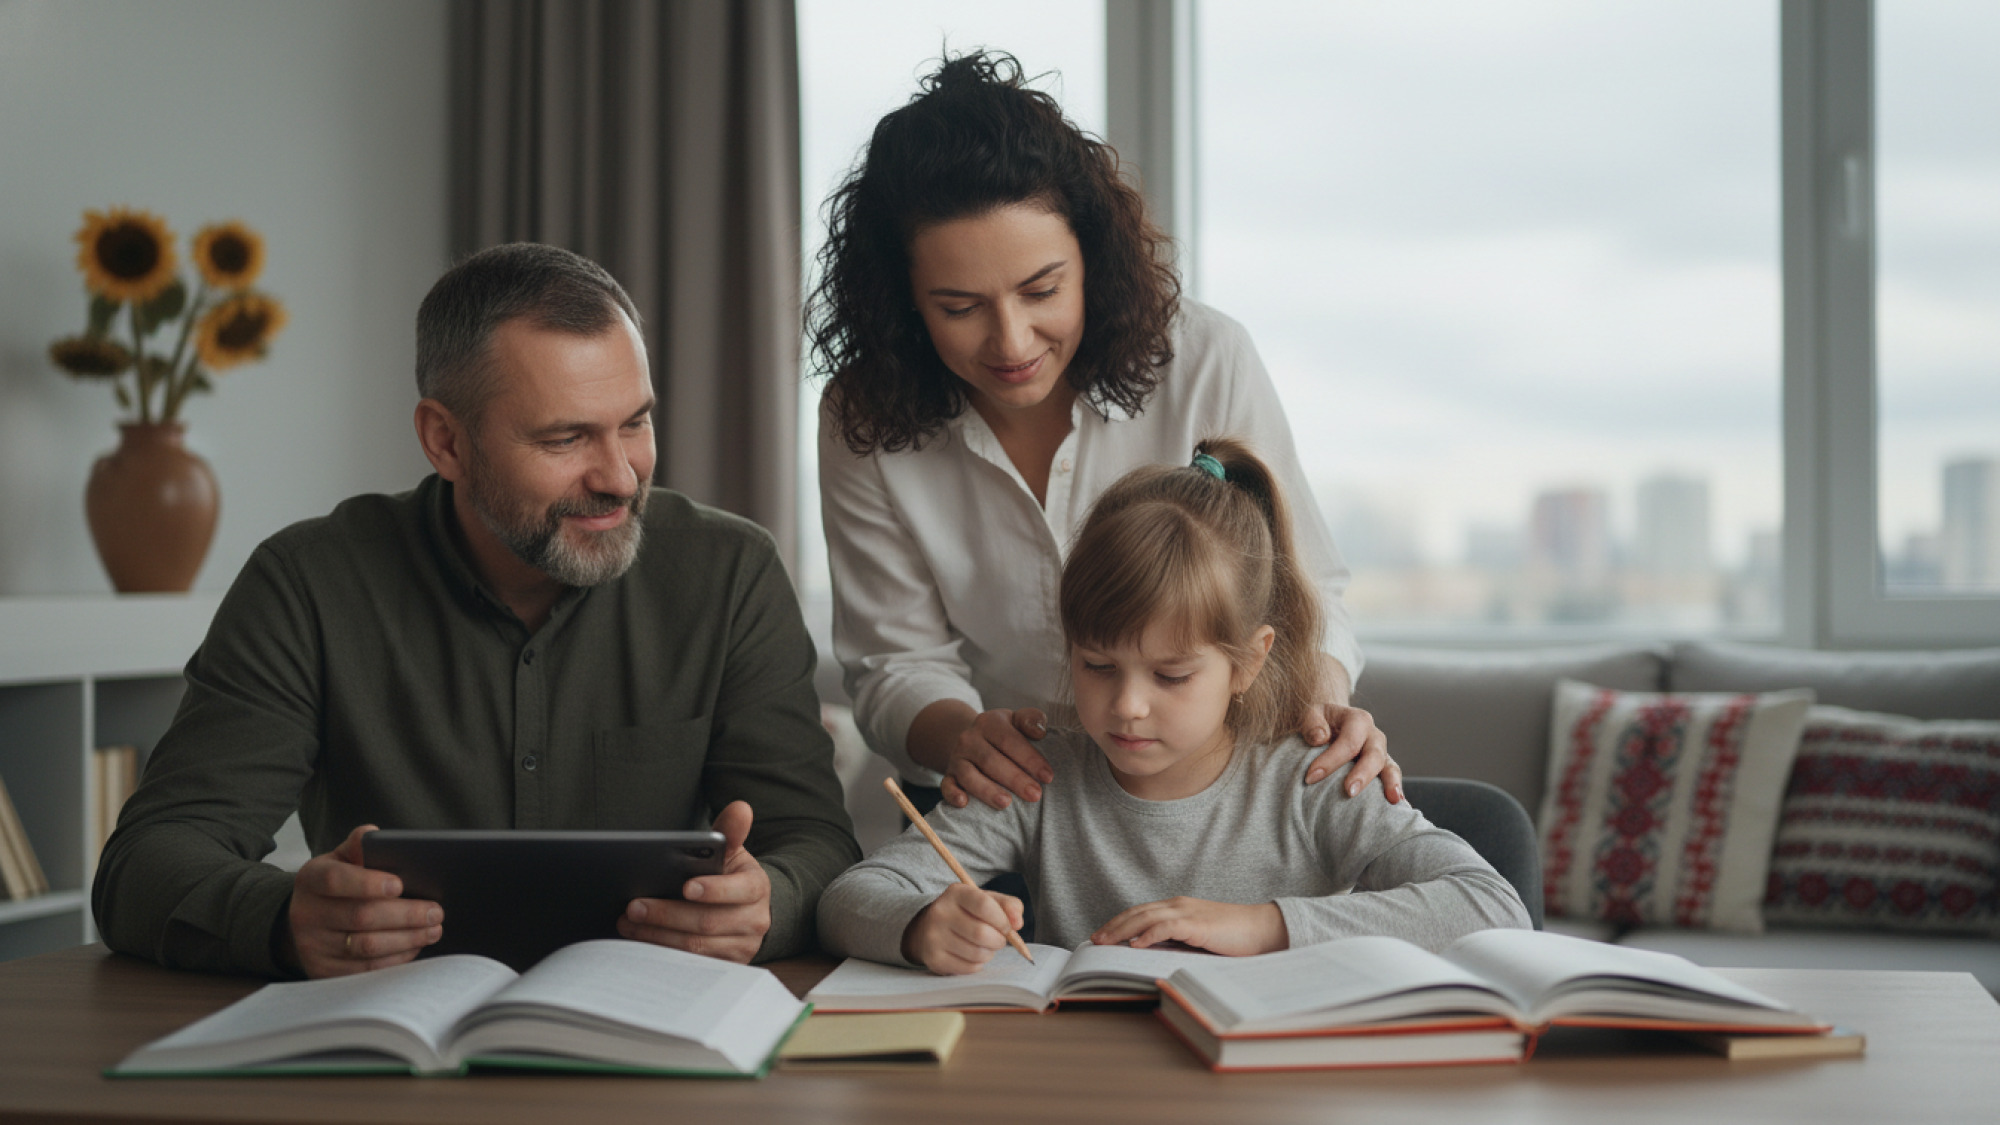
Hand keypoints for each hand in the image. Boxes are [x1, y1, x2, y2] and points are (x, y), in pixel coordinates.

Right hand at [283, 824, 441, 977]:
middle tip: (436, 911)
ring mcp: (313, 946)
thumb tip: (375, 835)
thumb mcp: (340, 860)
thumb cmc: (335, 885)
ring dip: (407, 939)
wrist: (305, 922)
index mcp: (311, 879)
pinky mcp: (324, 972)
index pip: (336, 880)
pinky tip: (415, 946)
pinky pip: (366, 970)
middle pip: (360, 916)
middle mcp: (307, 914)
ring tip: (434, 929)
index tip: (400, 884)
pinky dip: (396, 959)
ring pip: (366, 946)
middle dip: (405, 914)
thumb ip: (359, 847)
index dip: (368, 883)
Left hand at [617, 801, 770, 962]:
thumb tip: (740, 808)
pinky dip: (663, 953)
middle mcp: (756, 920)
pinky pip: (691, 965)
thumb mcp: (731, 852)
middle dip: (667, 914)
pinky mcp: (725, 967)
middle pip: (708, 922)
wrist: (743, 909)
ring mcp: (742, 948)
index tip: (685, 887)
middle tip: (633, 905)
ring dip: (658, 935)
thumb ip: (730, 831)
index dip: (713, 890)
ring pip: (696, 946)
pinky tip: (640, 941)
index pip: (739, 889)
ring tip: (628, 921)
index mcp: (757, 887)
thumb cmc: (728, 875)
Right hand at [902, 883, 1026, 974]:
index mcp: (956, 893)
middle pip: (981, 933)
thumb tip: (1018, 923)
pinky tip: (973, 955)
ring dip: (989, 953)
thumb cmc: (967, 913)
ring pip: (976, 953)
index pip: (984, 905)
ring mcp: (934, 937)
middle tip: (999, 940)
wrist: (928, 928)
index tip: (1008, 927)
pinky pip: (969, 968)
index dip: (1002, 919)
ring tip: (985, 947)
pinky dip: (978, 964)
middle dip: (998, 941)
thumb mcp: (987, 900)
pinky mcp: (934, 959)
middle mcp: (940, 912)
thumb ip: (1009, 905)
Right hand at [938, 707, 1052, 810]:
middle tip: (1035, 795)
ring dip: (987, 790)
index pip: (1009, 740)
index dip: (1030, 759)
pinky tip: (964, 803)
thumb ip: (1031, 720)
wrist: (971, 740)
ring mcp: (957, 758)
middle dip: (1015, 779)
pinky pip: (946, 786)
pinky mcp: (949, 775)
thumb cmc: (1004, 734)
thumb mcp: (1016, 720)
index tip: (1048, 777)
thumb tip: (1040, 732)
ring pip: (969, 775)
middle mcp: (969, 739)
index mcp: (989, 722)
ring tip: (1006, 803)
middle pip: (991, 760)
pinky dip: (953, 794)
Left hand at [1091, 897, 1287, 956]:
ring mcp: (1188, 913)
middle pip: (1137, 912)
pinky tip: (1135, 944)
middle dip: (1113, 926)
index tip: (1103, 935)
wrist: (1263, 930)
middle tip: (1094, 939)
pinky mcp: (1197, 924)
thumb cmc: (1234, 938)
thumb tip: (1150, 955)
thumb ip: (1177, 942)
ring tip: (1105, 942)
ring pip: (1146, 917)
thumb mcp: (1198, 940)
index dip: (1120, 922)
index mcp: (1178, 908)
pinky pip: (1166, 927)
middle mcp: (1179, 905)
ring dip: (1122, 930)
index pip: (1141, 912)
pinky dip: (1148, 934)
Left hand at [1300, 703, 1401, 801]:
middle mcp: (1373, 737)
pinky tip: (1397, 805)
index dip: (1331, 760)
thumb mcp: (1311, 714)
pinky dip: (1395, 791)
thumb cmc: (1319, 722)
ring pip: (1390, 767)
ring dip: (1391, 783)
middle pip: (1374, 755)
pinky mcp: (1382, 769)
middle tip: (1348, 791)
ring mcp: (1381, 754)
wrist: (1328, 725)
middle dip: (1362, 774)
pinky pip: (1391, 780)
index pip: (1348, 740)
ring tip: (1392, 799)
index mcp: (1358, 721)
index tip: (1311, 777)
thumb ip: (1312, 722)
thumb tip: (1320, 738)